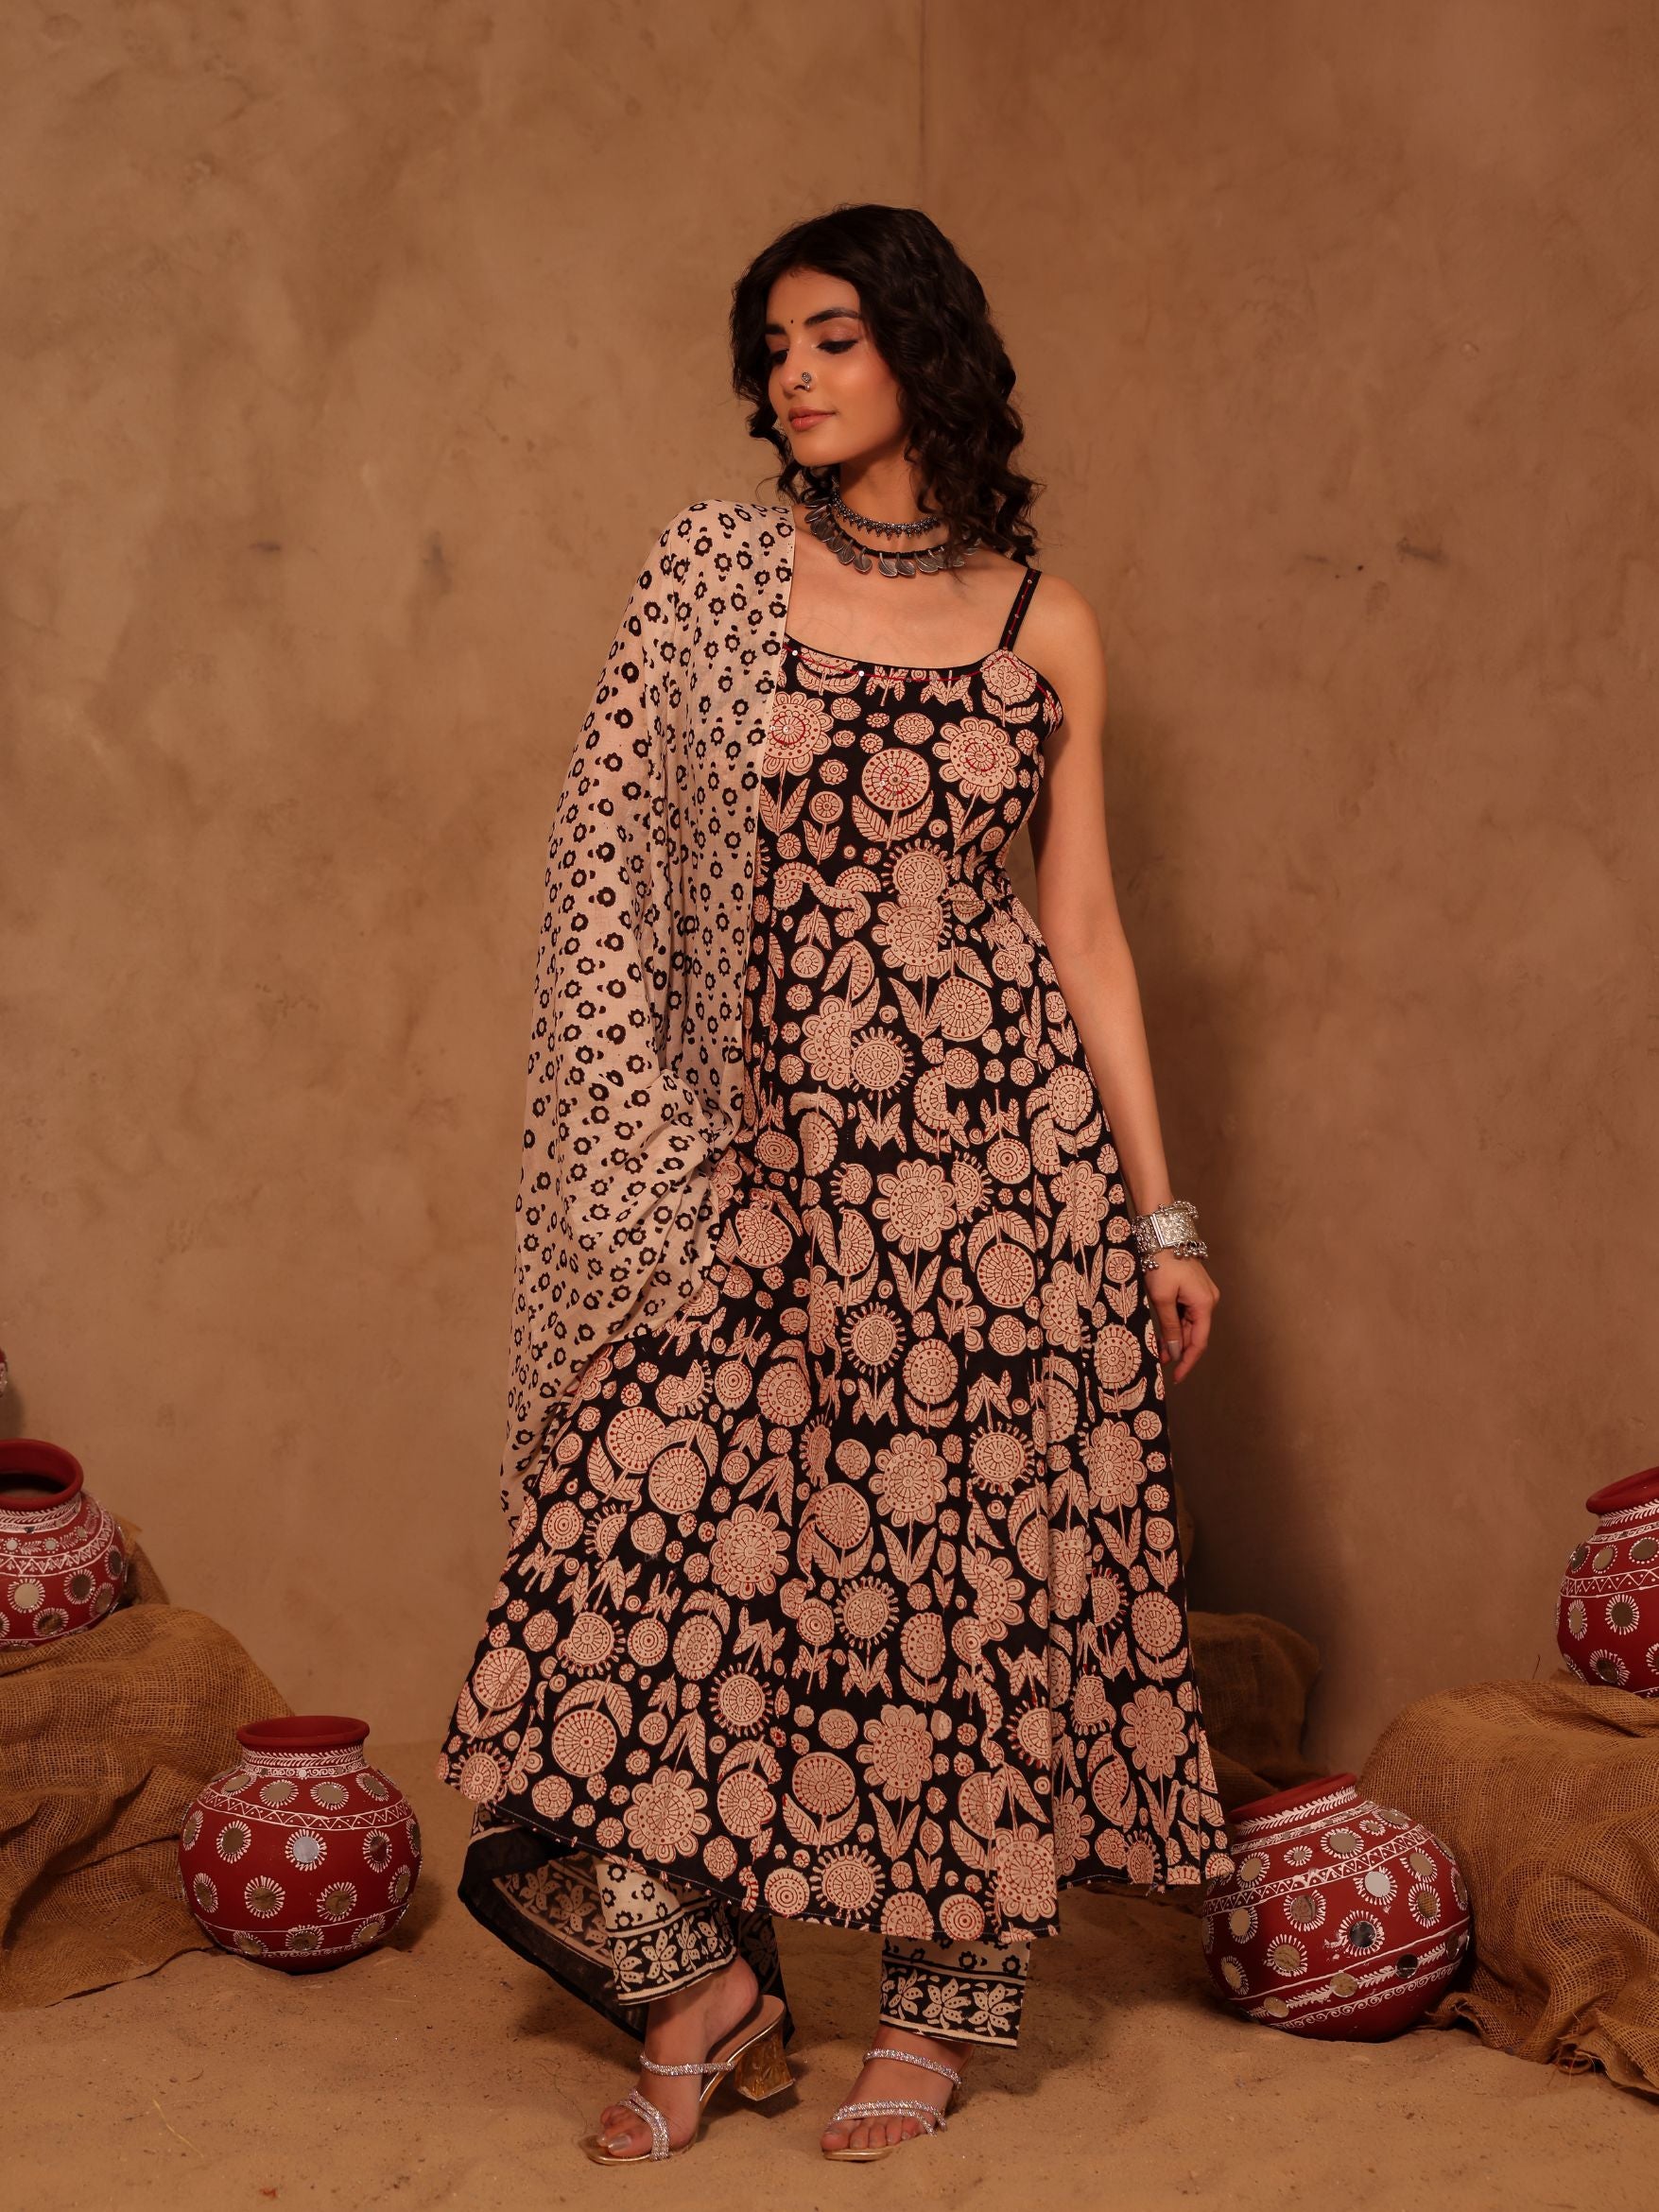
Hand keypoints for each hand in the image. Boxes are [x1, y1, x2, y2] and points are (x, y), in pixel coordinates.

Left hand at [1145, 1253, 1218, 1383]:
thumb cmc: (1162, 1263)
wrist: (1163, 1233)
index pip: (1199, 1342)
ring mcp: (1202, 1294)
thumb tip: (1176, 1352)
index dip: (1188, 1362)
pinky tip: (1164, 1333)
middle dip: (1179, 1350)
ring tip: (1159, 1351)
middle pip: (1195, 1334)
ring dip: (1176, 1338)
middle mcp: (1208, 1300)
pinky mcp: (1193, 1289)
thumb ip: (1170, 1327)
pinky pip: (1186, 1312)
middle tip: (1162, 1364)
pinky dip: (1175, 1324)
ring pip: (1190, 1324)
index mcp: (1205, 1304)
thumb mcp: (1162, 1298)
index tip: (1178, 1377)